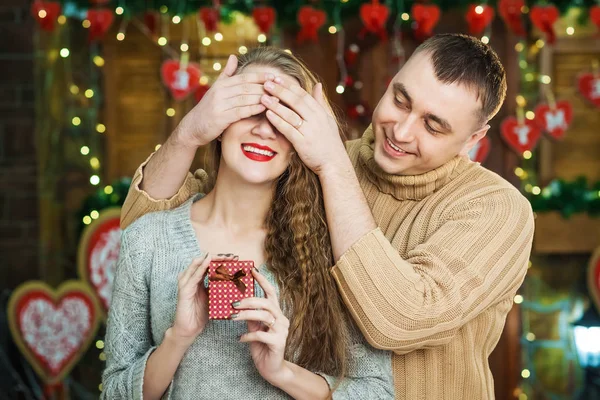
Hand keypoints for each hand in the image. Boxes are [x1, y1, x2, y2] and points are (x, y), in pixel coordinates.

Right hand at [171, 253, 237, 346]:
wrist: (190, 328)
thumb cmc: (201, 313)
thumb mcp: (214, 297)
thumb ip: (220, 287)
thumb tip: (236, 280)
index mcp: (198, 278)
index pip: (209, 263)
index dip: (221, 259)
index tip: (235, 258)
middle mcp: (191, 277)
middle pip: (204, 260)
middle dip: (219, 257)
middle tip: (232, 256)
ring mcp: (186, 282)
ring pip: (198, 264)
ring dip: (212, 259)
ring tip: (225, 257)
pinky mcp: (184, 290)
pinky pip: (194, 276)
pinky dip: (201, 267)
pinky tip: (208, 262)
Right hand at [175, 55, 275, 147]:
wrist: (192, 127)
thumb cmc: (207, 109)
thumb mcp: (216, 89)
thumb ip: (226, 74)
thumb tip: (234, 56)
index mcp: (221, 84)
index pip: (244, 77)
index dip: (260, 76)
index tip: (275, 76)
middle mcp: (220, 92)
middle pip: (247, 86)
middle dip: (264, 86)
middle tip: (280, 87)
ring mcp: (220, 104)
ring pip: (245, 98)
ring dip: (262, 97)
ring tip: (277, 98)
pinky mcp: (220, 118)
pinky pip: (240, 111)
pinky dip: (253, 109)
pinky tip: (264, 108)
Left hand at [234, 269, 290, 384]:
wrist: (272, 369)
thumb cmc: (262, 346)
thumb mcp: (255, 328)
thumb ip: (251, 316)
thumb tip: (238, 302)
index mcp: (276, 313)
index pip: (271, 292)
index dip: (262, 280)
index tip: (252, 270)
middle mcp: (282, 319)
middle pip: (267, 303)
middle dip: (249, 300)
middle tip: (233, 302)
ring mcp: (282, 331)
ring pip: (264, 316)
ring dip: (246, 315)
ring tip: (232, 317)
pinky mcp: (278, 343)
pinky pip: (261, 335)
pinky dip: (248, 336)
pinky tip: (240, 339)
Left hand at [261, 79, 347, 174]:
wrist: (334, 163)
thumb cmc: (329, 141)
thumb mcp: (327, 119)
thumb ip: (319, 102)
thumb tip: (317, 84)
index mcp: (320, 112)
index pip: (303, 94)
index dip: (289, 85)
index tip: (277, 77)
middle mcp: (316, 119)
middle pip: (296, 101)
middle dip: (280, 91)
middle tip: (267, 83)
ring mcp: (310, 131)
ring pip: (291, 114)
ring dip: (276, 105)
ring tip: (263, 97)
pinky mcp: (303, 143)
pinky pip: (288, 130)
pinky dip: (278, 121)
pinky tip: (268, 115)